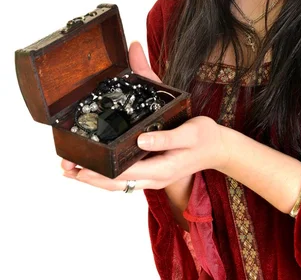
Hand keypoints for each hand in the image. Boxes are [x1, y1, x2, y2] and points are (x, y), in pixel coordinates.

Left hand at [61, 41, 229, 190]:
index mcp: (161, 169)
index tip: (79, 165)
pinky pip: (125, 179)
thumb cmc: (205, 137)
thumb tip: (141, 139)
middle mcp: (154, 177)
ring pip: (118, 184)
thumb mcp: (189, 132)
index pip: (122, 174)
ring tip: (72, 172)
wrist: (218, 148)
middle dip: (89, 177)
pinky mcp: (153, 172)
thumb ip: (165, 137)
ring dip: (95, 179)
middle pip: (114, 183)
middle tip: (65, 168)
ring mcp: (153, 177)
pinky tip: (97, 170)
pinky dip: (107, 176)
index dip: (98, 171)